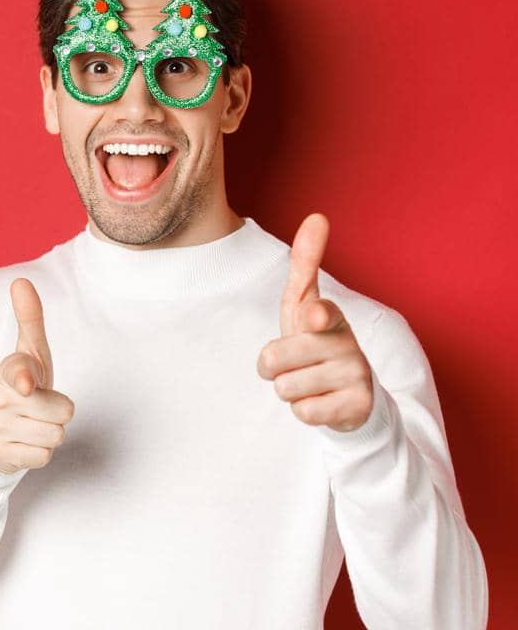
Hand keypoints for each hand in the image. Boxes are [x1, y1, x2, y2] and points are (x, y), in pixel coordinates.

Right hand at [0, 278, 75, 473]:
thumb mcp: (30, 354)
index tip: (25, 385)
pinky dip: (39, 453)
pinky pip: (44, 457)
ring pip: (56, 435)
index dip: (25, 380)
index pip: (20, 373)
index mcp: (8, 371)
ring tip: (32, 425)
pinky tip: (24, 443)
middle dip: (59, 412)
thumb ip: (29, 319)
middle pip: (64, 411)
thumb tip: (21, 281)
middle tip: (39, 407)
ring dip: (50, 433)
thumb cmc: (22, 387)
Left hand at [256, 213, 374, 431]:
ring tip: (310, 383)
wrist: (349, 394)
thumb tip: (317, 216)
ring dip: (289, 390)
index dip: (314, 318)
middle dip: (273, 367)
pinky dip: (305, 411)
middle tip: (294, 364)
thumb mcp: (304, 306)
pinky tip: (323, 403)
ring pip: (285, 389)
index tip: (314, 316)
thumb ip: (306, 265)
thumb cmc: (315, 343)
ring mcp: (356, 376)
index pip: (321, 314)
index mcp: (331, 318)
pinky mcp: (358, 407)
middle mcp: (348, 344)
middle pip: (274, 360)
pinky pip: (303, 413)